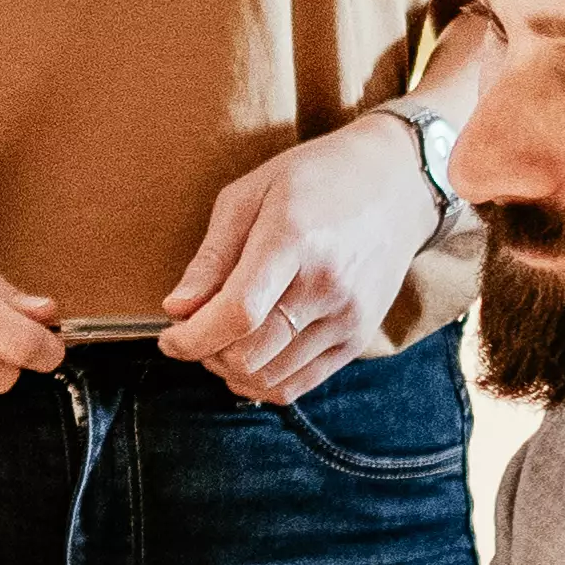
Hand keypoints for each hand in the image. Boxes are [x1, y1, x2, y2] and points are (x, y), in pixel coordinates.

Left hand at [165, 111, 444, 406]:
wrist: (395, 183)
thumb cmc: (314, 180)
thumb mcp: (249, 195)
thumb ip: (212, 257)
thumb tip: (177, 309)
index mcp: (293, 242)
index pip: (237, 314)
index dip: (192, 338)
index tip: (169, 339)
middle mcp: (326, 286)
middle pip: (250, 353)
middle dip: (205, 354)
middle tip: (193, 334)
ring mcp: (348, 316)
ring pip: (270, 376)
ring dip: (231, 371)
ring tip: (221, 342)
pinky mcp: (360, 337)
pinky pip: (300, 385)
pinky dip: (263, 384)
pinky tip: (249, 360)